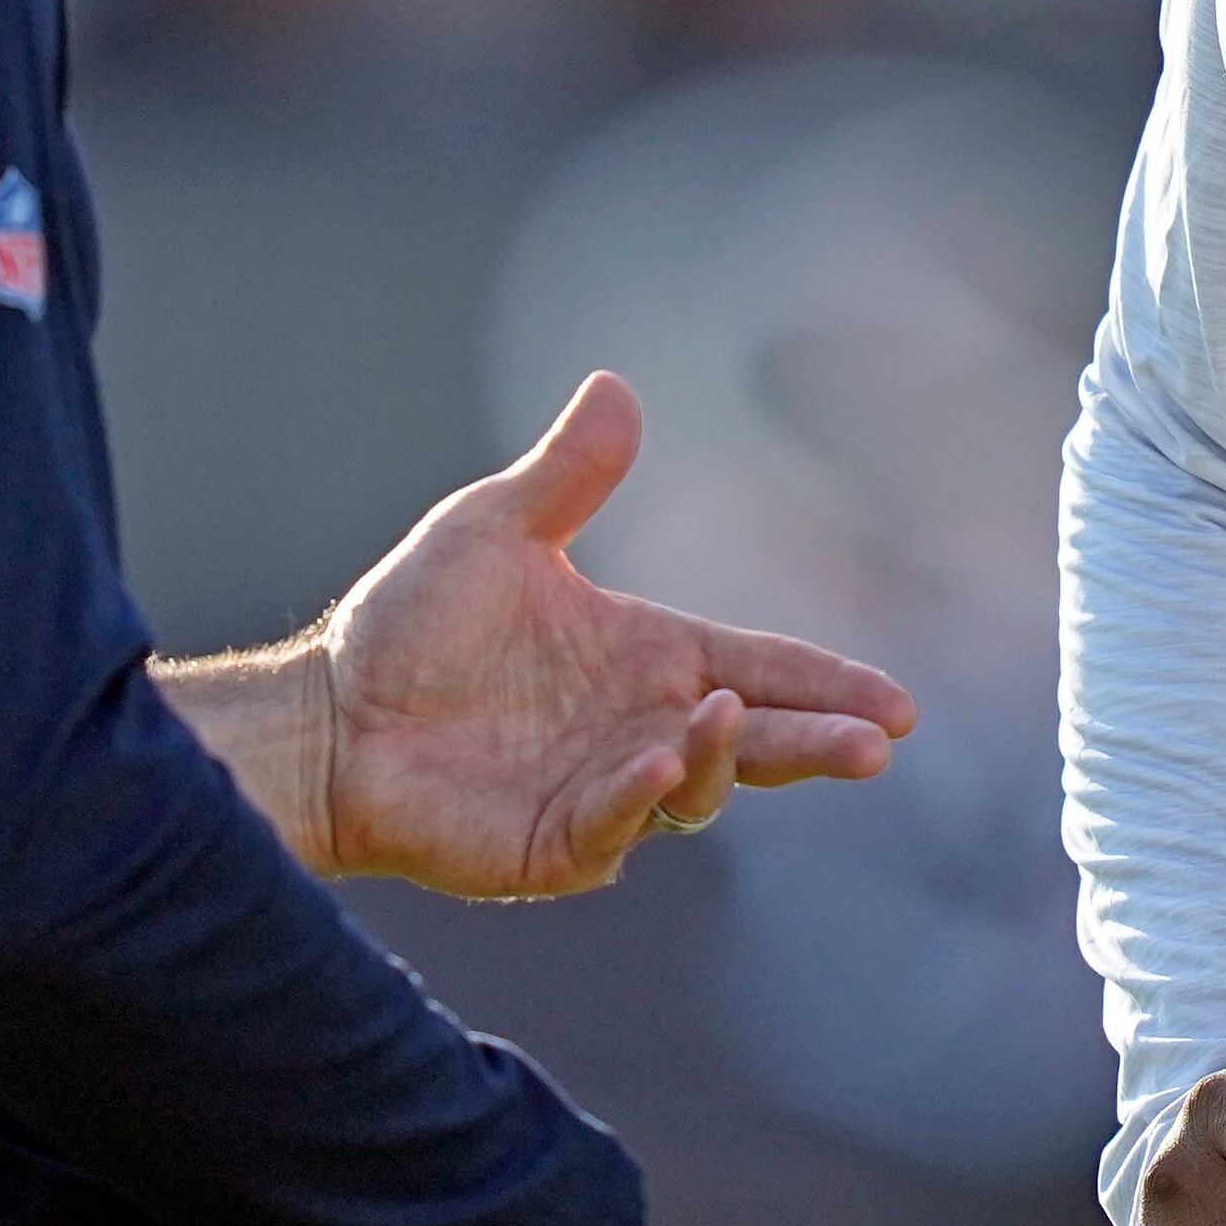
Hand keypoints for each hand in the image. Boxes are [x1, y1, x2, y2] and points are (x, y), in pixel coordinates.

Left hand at [163, 374, 916, 899]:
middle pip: (756, 738)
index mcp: (647, 656)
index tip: (895, 704)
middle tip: (876, 744)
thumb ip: (567, 474)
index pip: (761, 667)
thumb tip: (616, 383)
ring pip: (696, 785)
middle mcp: (643, 726)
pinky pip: (615, 820)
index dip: (826, 685)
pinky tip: (655, 757)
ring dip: (724, 756)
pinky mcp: (558, 843)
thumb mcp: (495, 530)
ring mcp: (607, 791)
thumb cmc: (412, 624)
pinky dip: (641, 792)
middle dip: (819, 741)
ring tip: (730, 716)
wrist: (331, 714)